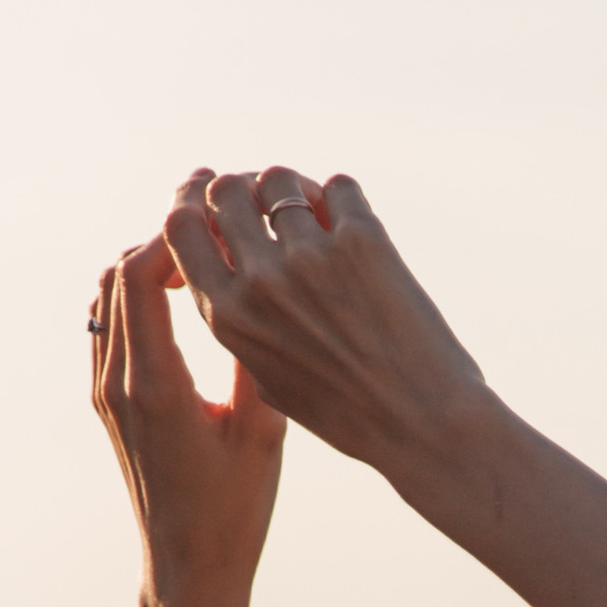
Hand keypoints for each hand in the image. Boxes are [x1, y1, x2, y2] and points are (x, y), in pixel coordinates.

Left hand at [90, 235, 285, 606]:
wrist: (190, 569)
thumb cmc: (234, 510)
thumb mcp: (263, 430)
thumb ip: (256, 357)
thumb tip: (260, 289)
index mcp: (155, 384)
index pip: (141, 274)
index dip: (175, 233)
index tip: (217, 218)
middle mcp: (119, 382)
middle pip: (118, 274)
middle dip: (161, 239)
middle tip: (211, 224)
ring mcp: (107, 393)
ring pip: (108, 298)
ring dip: (147, 266)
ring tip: (199, 256)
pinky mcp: (110, 404)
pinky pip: (110, 327)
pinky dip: (138, 297)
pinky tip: (182, 298)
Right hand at [161, 166, 489, 486]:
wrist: (425, 426)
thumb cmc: (353, 415)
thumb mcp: (275, 382)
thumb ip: (247, 327)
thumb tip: (236, 267)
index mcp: (230, 318)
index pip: (181, 229)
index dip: (195, 205)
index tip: (216, 206)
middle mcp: (261, 282)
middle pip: (226, 191)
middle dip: (243, 188)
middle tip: (269, 201)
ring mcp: (310, 257)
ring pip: (280, 180)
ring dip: (296, 189)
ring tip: (317, 211)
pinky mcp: (363, 241)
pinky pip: (340, 187)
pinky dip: (345, 199)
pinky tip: (356, 226)